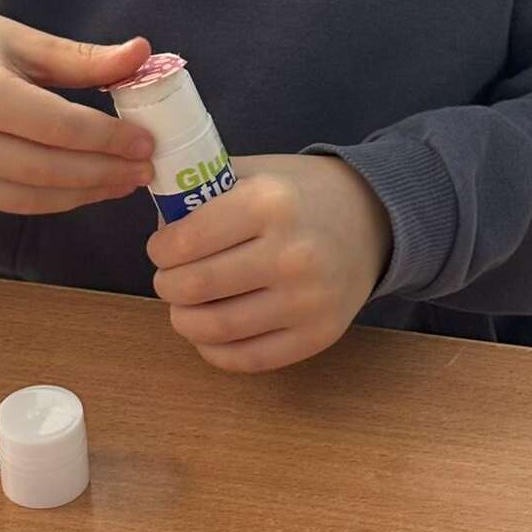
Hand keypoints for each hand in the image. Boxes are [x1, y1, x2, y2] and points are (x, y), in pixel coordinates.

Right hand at [0, 6, 156, 213]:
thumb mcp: (22, 40)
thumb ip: (82, 58)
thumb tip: (143, 54)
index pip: (61, 128)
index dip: (110, 139)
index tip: (146, 141)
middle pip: (52, 170)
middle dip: (106, 172)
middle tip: (146, 167)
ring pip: (35, 198)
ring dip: (87, 193)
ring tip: (125, 180)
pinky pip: (13, 202)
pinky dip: (54, 198)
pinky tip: (86, 185)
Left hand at [147, 154, 391, 372]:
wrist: (373, 219)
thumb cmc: (302, 193)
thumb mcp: (257, 172)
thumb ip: (206, 190)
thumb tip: (158, 223)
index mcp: (269, 203)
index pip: (186, 241)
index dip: (160, 250)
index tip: (161, 249)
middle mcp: (290, 253)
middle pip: (195, 287)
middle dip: (167, 285)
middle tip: (169, 279)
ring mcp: (307, 300)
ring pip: (215, 328)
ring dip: (185, 320)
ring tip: (185, 307)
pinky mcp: (318, 336)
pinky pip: (248, 359)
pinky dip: (214, 350)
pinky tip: (210, 333)